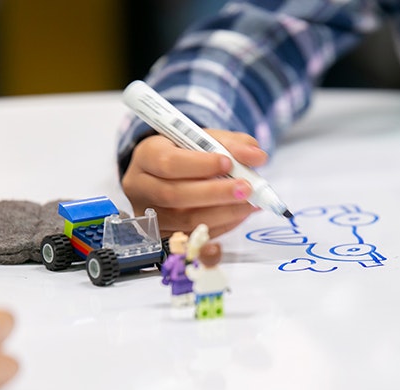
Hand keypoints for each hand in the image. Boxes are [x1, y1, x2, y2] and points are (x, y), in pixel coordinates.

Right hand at [122, 129, 266, 236]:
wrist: (166, 175)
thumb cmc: (185, 154)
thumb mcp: (204, 140)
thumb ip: (232, 144)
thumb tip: (257, 156)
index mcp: (146, 156)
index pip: (168, 162)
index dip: (200, 165)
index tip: (228, 163)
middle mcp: (142, 188)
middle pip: (174, 195)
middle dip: (216, 193)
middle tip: (246, 189)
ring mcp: (150, 217)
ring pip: (185, 221)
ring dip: (224, 214)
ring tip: (250, 204)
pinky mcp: (163, 237)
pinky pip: (193, 239)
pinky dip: (220, 229)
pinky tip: (238, 217)